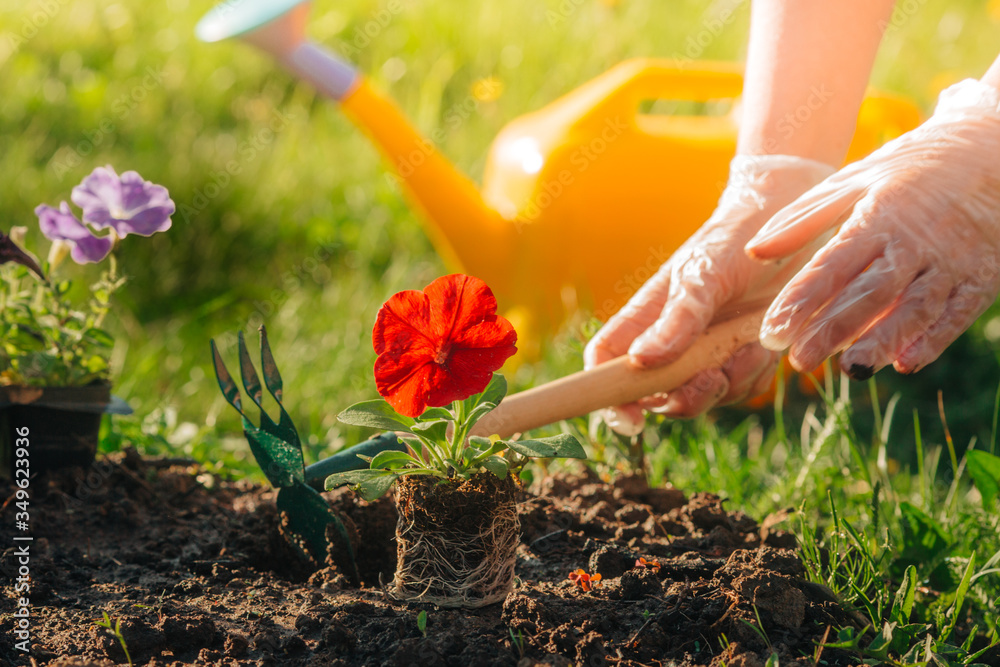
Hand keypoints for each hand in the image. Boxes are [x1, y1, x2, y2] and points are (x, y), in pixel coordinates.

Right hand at [585, 154, 835, 433]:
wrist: (796, 227)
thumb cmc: (735, 239)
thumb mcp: (703, 273)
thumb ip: (676, 319)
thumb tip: (639, 362)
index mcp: (644, 317)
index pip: (607, 362)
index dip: (608, 395)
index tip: (630, 420)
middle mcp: (669, 341)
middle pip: (658, 394)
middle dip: (685, 396)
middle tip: (712, 376)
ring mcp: (706, 353)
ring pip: (703, 397)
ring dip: (729, 379)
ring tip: (749, 339)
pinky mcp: (742, 358)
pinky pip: (741, 390)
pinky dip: (754, 373)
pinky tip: (764, 341)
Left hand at [746, 79, 999, 378]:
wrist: (992, 150)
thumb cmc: (907, 170)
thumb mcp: (852, 181)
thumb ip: (802, 219)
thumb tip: (754, 251)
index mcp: (879, 215)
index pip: (833, 264)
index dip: (801, 300)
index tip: (772, 332)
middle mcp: (915, 241)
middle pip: (870, 292)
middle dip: (833, 329)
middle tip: (798, 362)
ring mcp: (951, 261)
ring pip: (915, 307)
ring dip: (883, 341)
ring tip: (852, 370)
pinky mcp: (982, 277)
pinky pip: (957, 314)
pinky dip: (933, 340)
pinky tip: (905, 364)